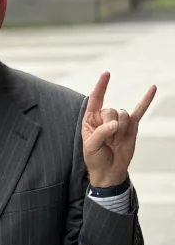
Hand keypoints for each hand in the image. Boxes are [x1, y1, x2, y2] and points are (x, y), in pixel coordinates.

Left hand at [82, 72, 156, 186]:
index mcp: (91, 118)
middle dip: (110, 125)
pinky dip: (146, 100)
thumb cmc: (95, 157)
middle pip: (111, 110)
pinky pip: (140, 111)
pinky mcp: (132, 126)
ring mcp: (119, 121)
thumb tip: (114, 124)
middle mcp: (105, 117)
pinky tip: (152, 88)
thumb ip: (100, 133)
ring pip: (123, 115)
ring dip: (120, 130)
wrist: (109, 170)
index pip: (96, 98)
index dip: (101, 86)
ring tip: (115, 142)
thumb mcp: (91, 146)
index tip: (106, 73)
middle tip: (108, 140)